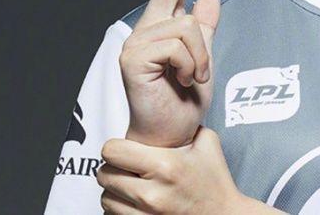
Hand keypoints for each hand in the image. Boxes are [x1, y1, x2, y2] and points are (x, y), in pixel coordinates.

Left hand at [98, 127, 283, 213]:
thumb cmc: (215, 182)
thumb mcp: (207, 143)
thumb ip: (184, 126)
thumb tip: (167, 114)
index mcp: (166, 166)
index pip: (112, 152)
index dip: (116, 147)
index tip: (125, 149)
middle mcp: (152, 193)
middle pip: (104, 175)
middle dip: (115, 168)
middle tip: (129, 167)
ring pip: (105, 198)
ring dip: (116, 190)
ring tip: (134, 184)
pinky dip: (119, 207)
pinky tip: (135, 201)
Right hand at [120, 0, 220, 147]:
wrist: (171, 137)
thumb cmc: (184, 104)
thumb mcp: (204, 62)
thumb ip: (204, 33)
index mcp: (164, 27)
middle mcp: (147, 28)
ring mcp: (137, 41)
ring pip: (187, 26)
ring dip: (202, 58)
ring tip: (193, 79)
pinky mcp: (133, 56)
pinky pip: (180, 46)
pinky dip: (192, 66)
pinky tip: (183, 83)